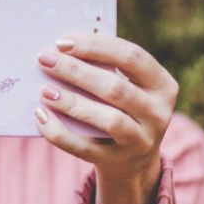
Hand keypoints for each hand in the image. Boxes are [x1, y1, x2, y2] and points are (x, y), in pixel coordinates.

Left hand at [33, 33, 178, 203]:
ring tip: (44, 90)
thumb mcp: (126, 86)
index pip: (132, 57)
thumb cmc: (120, 107)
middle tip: (45, 60)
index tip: (62, 42)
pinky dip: (59, 132)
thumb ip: (103, 67)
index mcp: (163, 85)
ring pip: (108, 120)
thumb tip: (60, 49)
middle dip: (76, 71)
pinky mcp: (118, 161)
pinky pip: (85, 148)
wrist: (131, 159)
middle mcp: (159, 114)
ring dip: (72, 102)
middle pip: (116, 88)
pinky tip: (40, 116)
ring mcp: (141, 141)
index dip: (96, 46)